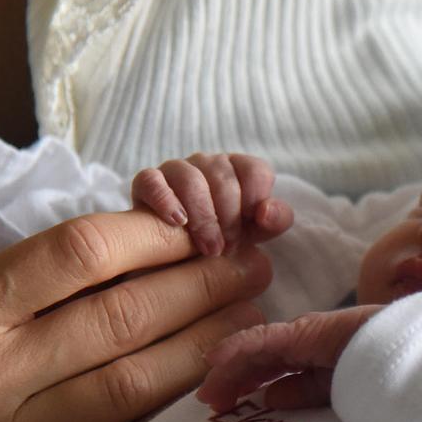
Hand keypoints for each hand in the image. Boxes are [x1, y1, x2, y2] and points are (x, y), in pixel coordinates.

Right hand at [0, 211, 270, 421]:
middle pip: (120, 318)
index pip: (79, 255)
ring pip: (127, 385)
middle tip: (253, 269)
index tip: (201, 230)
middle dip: (200, 289)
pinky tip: (202, 388)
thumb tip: (121, 255)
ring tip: (246, 322)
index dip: (154, 238)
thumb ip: (19, 283)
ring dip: (200, 350)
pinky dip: (157, 414)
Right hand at [132, 152, 293, 256]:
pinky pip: (151, 180)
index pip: (255, 170)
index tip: (252, 225)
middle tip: (227, 248)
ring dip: (202, 216)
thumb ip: (275, 220)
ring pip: (190, 178)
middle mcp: (208, 164)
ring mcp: (176, 170)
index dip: (256, 198)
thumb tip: (267, 212)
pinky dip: (165, 200)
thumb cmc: (224, 239)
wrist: (177, 258)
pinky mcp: (147, 183)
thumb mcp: (255, 232)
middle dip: (229, 216)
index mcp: (238, 170)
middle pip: (223, 176)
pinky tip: (177, 222)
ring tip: (208, 247)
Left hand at [197, 306, 382, 411]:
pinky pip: (263, 339)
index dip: (252, 388)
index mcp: (322, 362)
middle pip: (262, 362)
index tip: (230, 410)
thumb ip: (306, 395)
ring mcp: (306, 335)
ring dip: (230, 371)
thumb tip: (270, 397)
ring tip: (208, 392)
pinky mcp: (304, 331)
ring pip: (257, 352)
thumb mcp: (339, 396)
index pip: (278, 374)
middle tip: (212, 404)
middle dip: (235, 381)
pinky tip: (215, 363)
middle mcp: (309, 345)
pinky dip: (237, 348)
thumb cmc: (387, 384)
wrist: (413, 365)